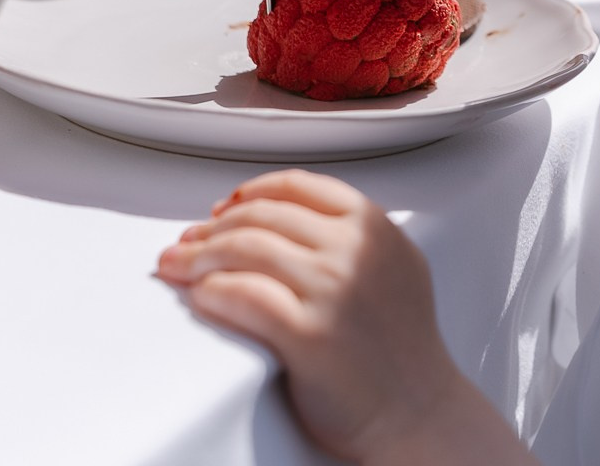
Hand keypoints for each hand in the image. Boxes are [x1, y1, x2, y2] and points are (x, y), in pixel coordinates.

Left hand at [156, 170, 461, 464]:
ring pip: (244, 249)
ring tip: (179, 266)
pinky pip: (242, 296)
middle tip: (189, 241)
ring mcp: (331, 288)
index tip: (225, 207)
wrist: (420, 414)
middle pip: (261, 215)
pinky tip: (200, 295)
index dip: (249, 193)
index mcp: (371, 224)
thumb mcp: (394, 263)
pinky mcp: (308, 334)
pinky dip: (212, 291)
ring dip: (200, 256)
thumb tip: (278, 216)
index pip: (293, 185)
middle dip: (214, 227)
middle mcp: (352, 249)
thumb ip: (350, 232)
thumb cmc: (405, 346)